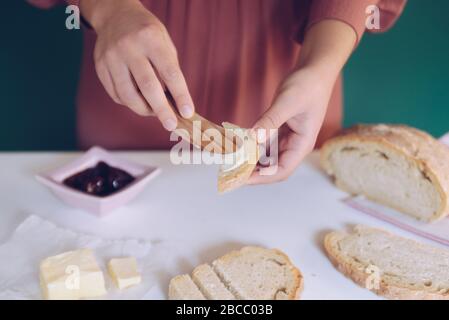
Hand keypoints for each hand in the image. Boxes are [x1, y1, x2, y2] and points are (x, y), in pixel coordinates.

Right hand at [81, 0, 193, 130]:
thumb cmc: (146, 33)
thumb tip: (175, 104)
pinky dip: (129, 103)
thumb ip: (170, 70)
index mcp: (151, 38)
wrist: (115, 15)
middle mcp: (129, 47)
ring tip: (155, 113)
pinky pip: (116, 94)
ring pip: (128, 95)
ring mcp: (111, 57)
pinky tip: (138, 102)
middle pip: (148, 87)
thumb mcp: (164, 42)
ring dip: (144, 110)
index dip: (180, 95)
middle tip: (171, 124)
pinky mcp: (100, 67)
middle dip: (162, 110)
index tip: (188, 112)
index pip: (170, 72)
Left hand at [247, 20, 355, 183]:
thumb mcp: (287, 102)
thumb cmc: (308, 85)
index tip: (242, 178)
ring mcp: (287, 138)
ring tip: (231, 160)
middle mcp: (295, 145)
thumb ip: (270, 121)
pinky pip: (264, 143)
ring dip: (251, 160)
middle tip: (231, 171)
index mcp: (302, 144)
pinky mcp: (280, 129)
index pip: (281, 170)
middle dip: (253, 171)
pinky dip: (252, 145)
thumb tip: (253, 138)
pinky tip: (238, 145)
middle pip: (272, 167)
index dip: (262, 177)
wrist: (314, 70)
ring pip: (267, 157)